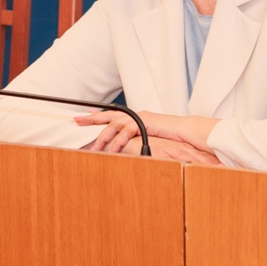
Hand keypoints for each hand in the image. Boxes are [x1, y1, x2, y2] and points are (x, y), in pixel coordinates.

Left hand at [74, 110, 221, 163]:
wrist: (189, 131)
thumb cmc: (173, 136)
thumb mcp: (152, 138)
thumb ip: (139, 141)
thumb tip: (128, 149)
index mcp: (136, 119)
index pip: (113, 116)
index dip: (98, 116)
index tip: (85, 117)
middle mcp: (136, 116)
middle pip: (109, 115)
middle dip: (92, 119)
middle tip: (77, 121)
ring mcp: (140, 118)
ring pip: (116, 124)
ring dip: (104, 137)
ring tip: (94, 148)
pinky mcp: (145, 123)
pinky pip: (128, 131)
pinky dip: (119, 140)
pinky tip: (113, 149)